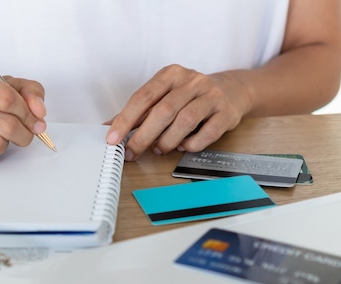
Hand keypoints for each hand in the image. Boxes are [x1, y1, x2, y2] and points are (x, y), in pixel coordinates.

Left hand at [106, 64, 249, 160]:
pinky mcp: (226, 113)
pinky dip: (191, 144)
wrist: (232, 90)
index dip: (125, 119)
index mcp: (171, 74)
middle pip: (163, 110)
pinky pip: (207, 133)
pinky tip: (183, 146)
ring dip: (167, 141)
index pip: (143, 97)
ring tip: (159, 149)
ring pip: (185, 121)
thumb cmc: (190, 96)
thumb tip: (108, 127)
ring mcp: (211, 96)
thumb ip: (138, 112)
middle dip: (143, 136)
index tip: (113, 138)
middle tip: (132, 152)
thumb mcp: (164, 96)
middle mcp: (191, 81)